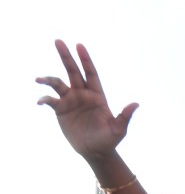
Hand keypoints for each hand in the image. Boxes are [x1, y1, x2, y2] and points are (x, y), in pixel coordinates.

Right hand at [37, 41, 138, 160]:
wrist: (95, 152)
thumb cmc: (109, 140)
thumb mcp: (119, 129)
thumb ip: (125, 116)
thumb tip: (136, 104)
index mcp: (97, 96)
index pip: (91, 73)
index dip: (85, 60)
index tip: (79, 45)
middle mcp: (83, 95)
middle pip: (73, 71)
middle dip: (66, 56)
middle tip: (58, 41)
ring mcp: (71, 101)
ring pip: (58, 84)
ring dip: (48, 79)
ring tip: (39, 79)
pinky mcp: (61, 110)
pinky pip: (51, 100)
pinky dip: (45, 98)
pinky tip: (41, 101)